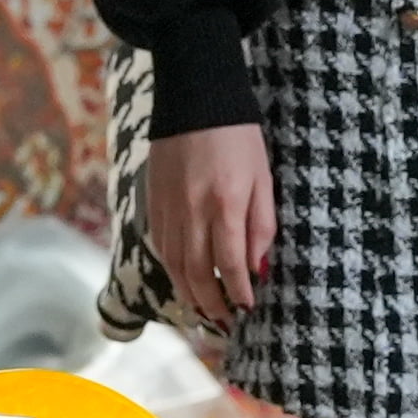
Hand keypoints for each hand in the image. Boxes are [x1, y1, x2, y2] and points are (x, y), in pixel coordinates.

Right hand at [143, 121, 274, 319]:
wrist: (195, 97)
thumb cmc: (238, 136)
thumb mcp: (264, 177)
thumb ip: (262, 224)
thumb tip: (258, 266)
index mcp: (226, 203)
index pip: (232, 263)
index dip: (239, 291)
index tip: (247, 307)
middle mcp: (193, 211)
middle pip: (198, 273)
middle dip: (212, 303)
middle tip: (224, 320)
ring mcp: (169, 207)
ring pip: (175, 264)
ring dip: (188, 293)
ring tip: (203, 310)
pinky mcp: (154, 201)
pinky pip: (161, 245)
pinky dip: (172, 268)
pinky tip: (183, 278)